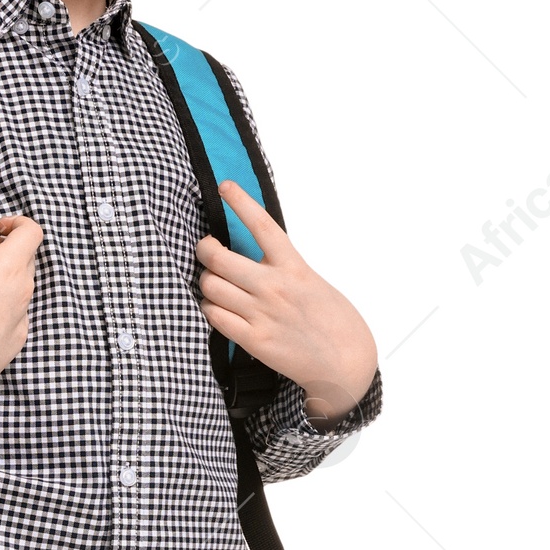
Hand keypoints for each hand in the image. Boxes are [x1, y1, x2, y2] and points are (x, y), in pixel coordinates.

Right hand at [0, 208, 41, 413]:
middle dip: (7, 249)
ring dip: (6, 277)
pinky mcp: (19, 337)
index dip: (18, 222)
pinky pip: (17, 313)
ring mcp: (23, 316)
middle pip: (27, 256)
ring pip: (23, 285)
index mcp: (8, 269)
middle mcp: (22, 290)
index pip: (31, 232)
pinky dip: (3, 306)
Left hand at [197, 179, 377, 422]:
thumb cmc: (332, 320)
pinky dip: (208, 308)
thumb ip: (283, 267)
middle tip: (205, 249)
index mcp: (294, 267)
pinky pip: (214, 316)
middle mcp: (274, 287)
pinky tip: (216, 307)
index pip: (262, 225)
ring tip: (212, 283)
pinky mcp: (254, 340)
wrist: (345, 363)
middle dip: (204, 249)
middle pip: (219, 258)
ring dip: (205, 282)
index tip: (225, 187)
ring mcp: (262, 314)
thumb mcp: (312, 281)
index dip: (241, 202)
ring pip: (211, 286)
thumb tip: (252, 256)